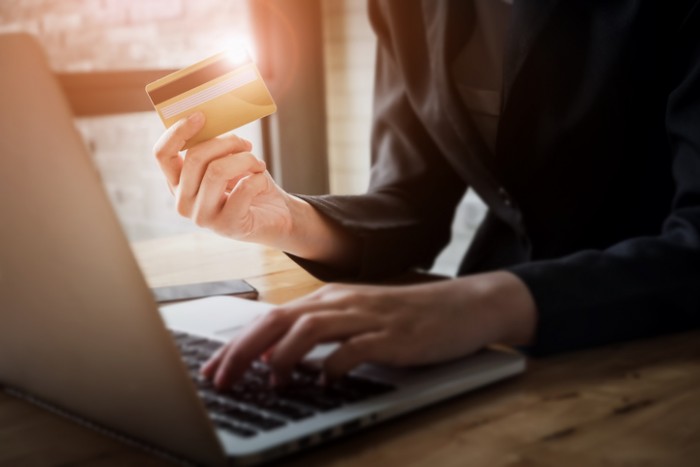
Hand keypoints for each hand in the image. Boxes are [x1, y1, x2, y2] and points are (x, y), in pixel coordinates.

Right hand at [153, 112, 293, 242]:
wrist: (276, 216)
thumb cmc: (250, 185)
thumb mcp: (228, 162)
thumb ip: (214, 147)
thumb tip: (210, 121)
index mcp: (177, 184)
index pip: (163, 154)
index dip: (178, 132)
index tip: (201, 116)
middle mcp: (183, 203)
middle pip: (195, 158)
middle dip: (226, 142)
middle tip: (246, 144)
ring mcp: (203, 217)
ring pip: (217, 171)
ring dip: (245, 159)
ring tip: (258, 163)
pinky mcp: (227, 226)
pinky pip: (243, 188)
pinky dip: (258, 178)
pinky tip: (262, 181)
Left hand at [202, 271, 536, 388]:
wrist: (462, 306)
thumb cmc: (405, 316)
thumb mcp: (355, 318)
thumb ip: (319, 333)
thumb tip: (273, 358)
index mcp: (328, 299)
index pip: (270, 318)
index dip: (236, 345)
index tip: (214, 370)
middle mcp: (341, 303)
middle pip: (279, 320)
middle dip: (243, 350)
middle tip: (221, 380)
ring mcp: (368, 317)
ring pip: (310, 328)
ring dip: (283, 356)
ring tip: (269, 381)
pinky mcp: (393, 336)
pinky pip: (356, 349)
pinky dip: (334, 367)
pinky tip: (325, 383)